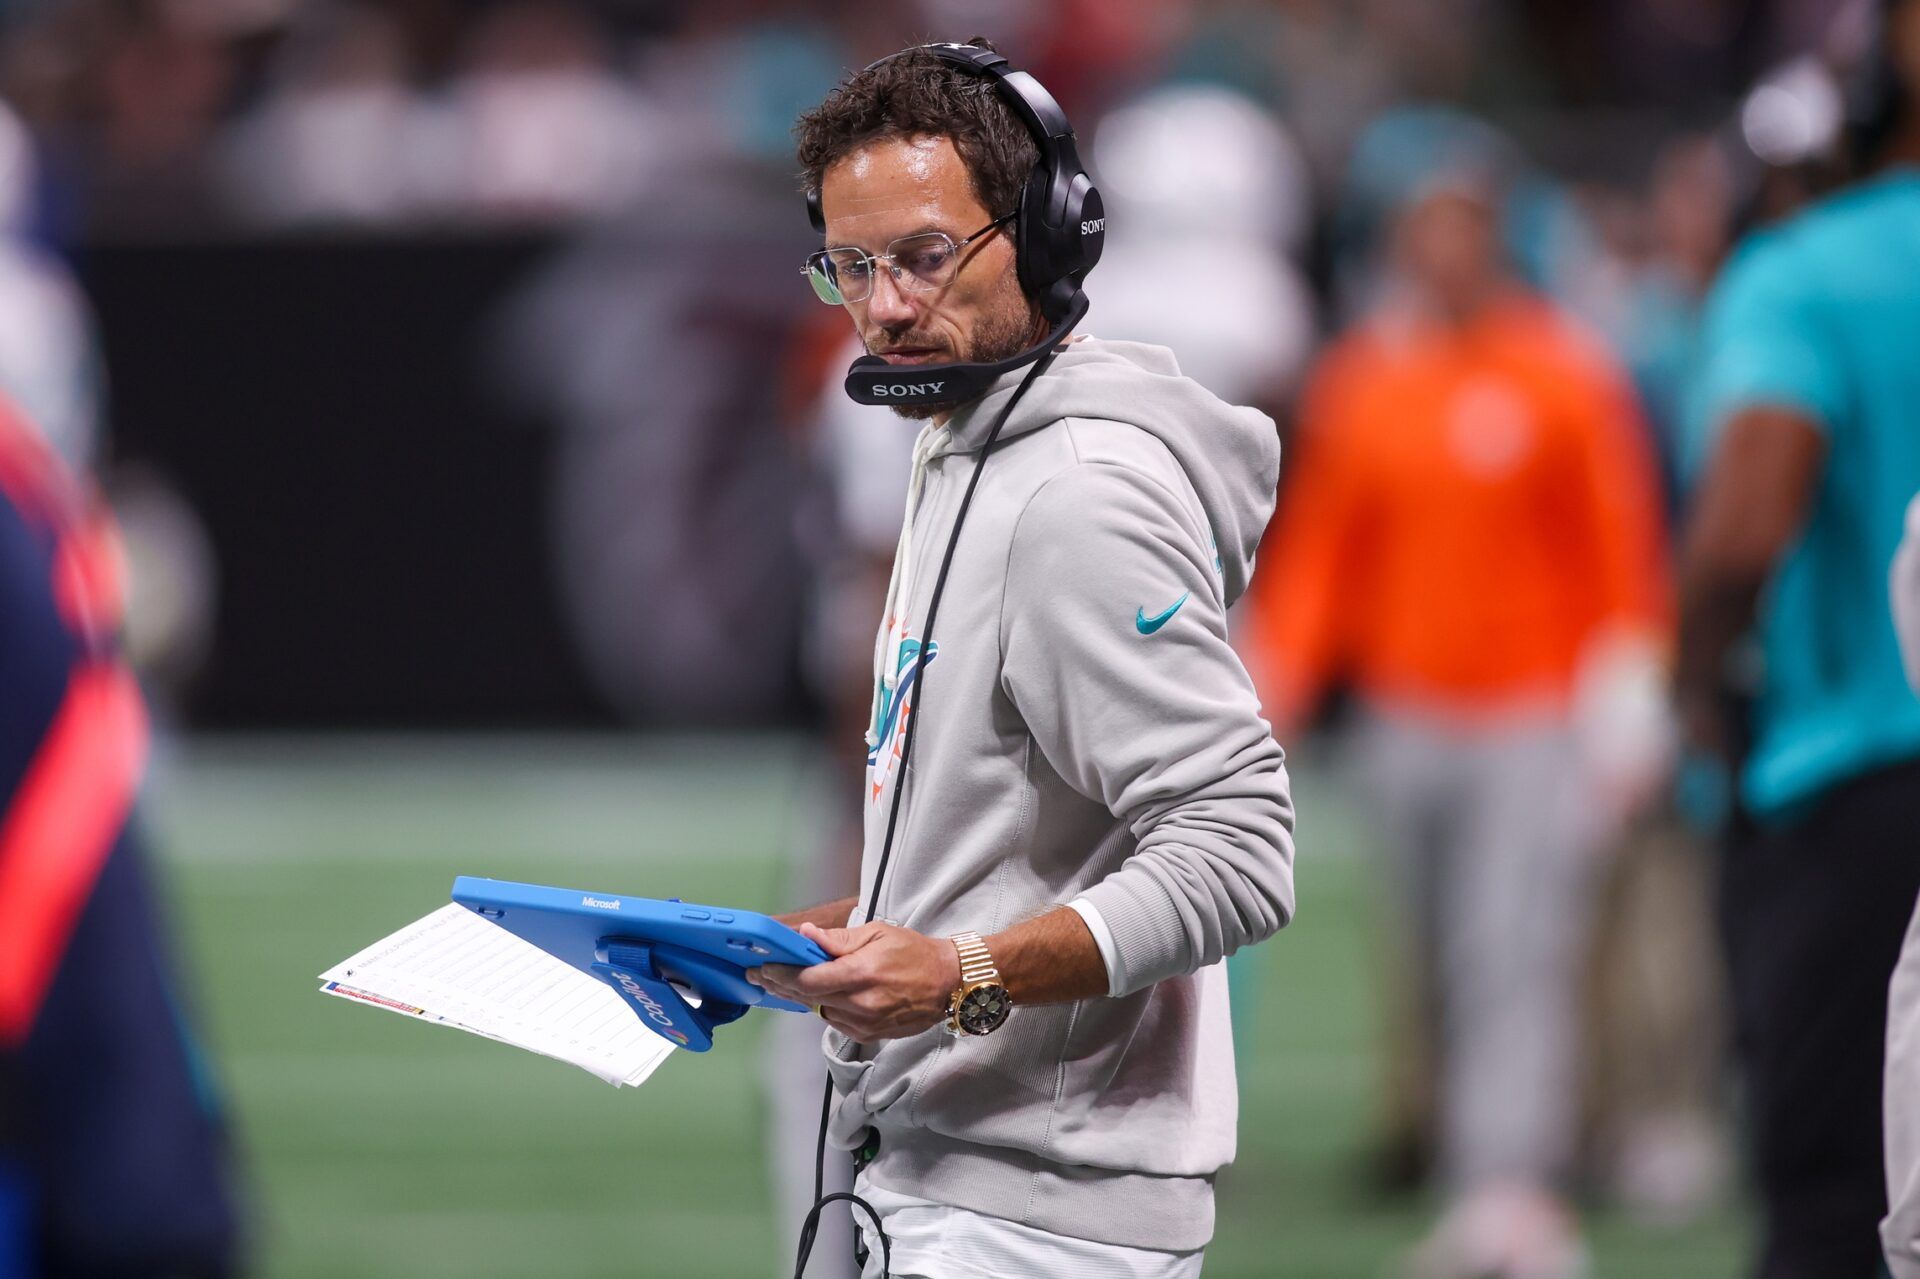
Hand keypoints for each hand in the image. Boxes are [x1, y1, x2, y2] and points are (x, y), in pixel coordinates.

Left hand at [749, 921, 960, 1043]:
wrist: (947, 982)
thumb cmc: (913, 952)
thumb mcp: (877, 933)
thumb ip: (838, 939)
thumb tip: (806, 935)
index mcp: (861, 974)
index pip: (809, 980)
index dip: (781, 975)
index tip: (763, 968)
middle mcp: (860, 1003)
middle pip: (808, 998)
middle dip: (781, 986)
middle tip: (761, 977)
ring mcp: (865, 1023)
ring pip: (820, 1011)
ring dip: (801, 997)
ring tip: (783, 983)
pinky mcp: (870, 1034)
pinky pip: (836, 1020)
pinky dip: (824, 1006)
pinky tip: (816, 994)